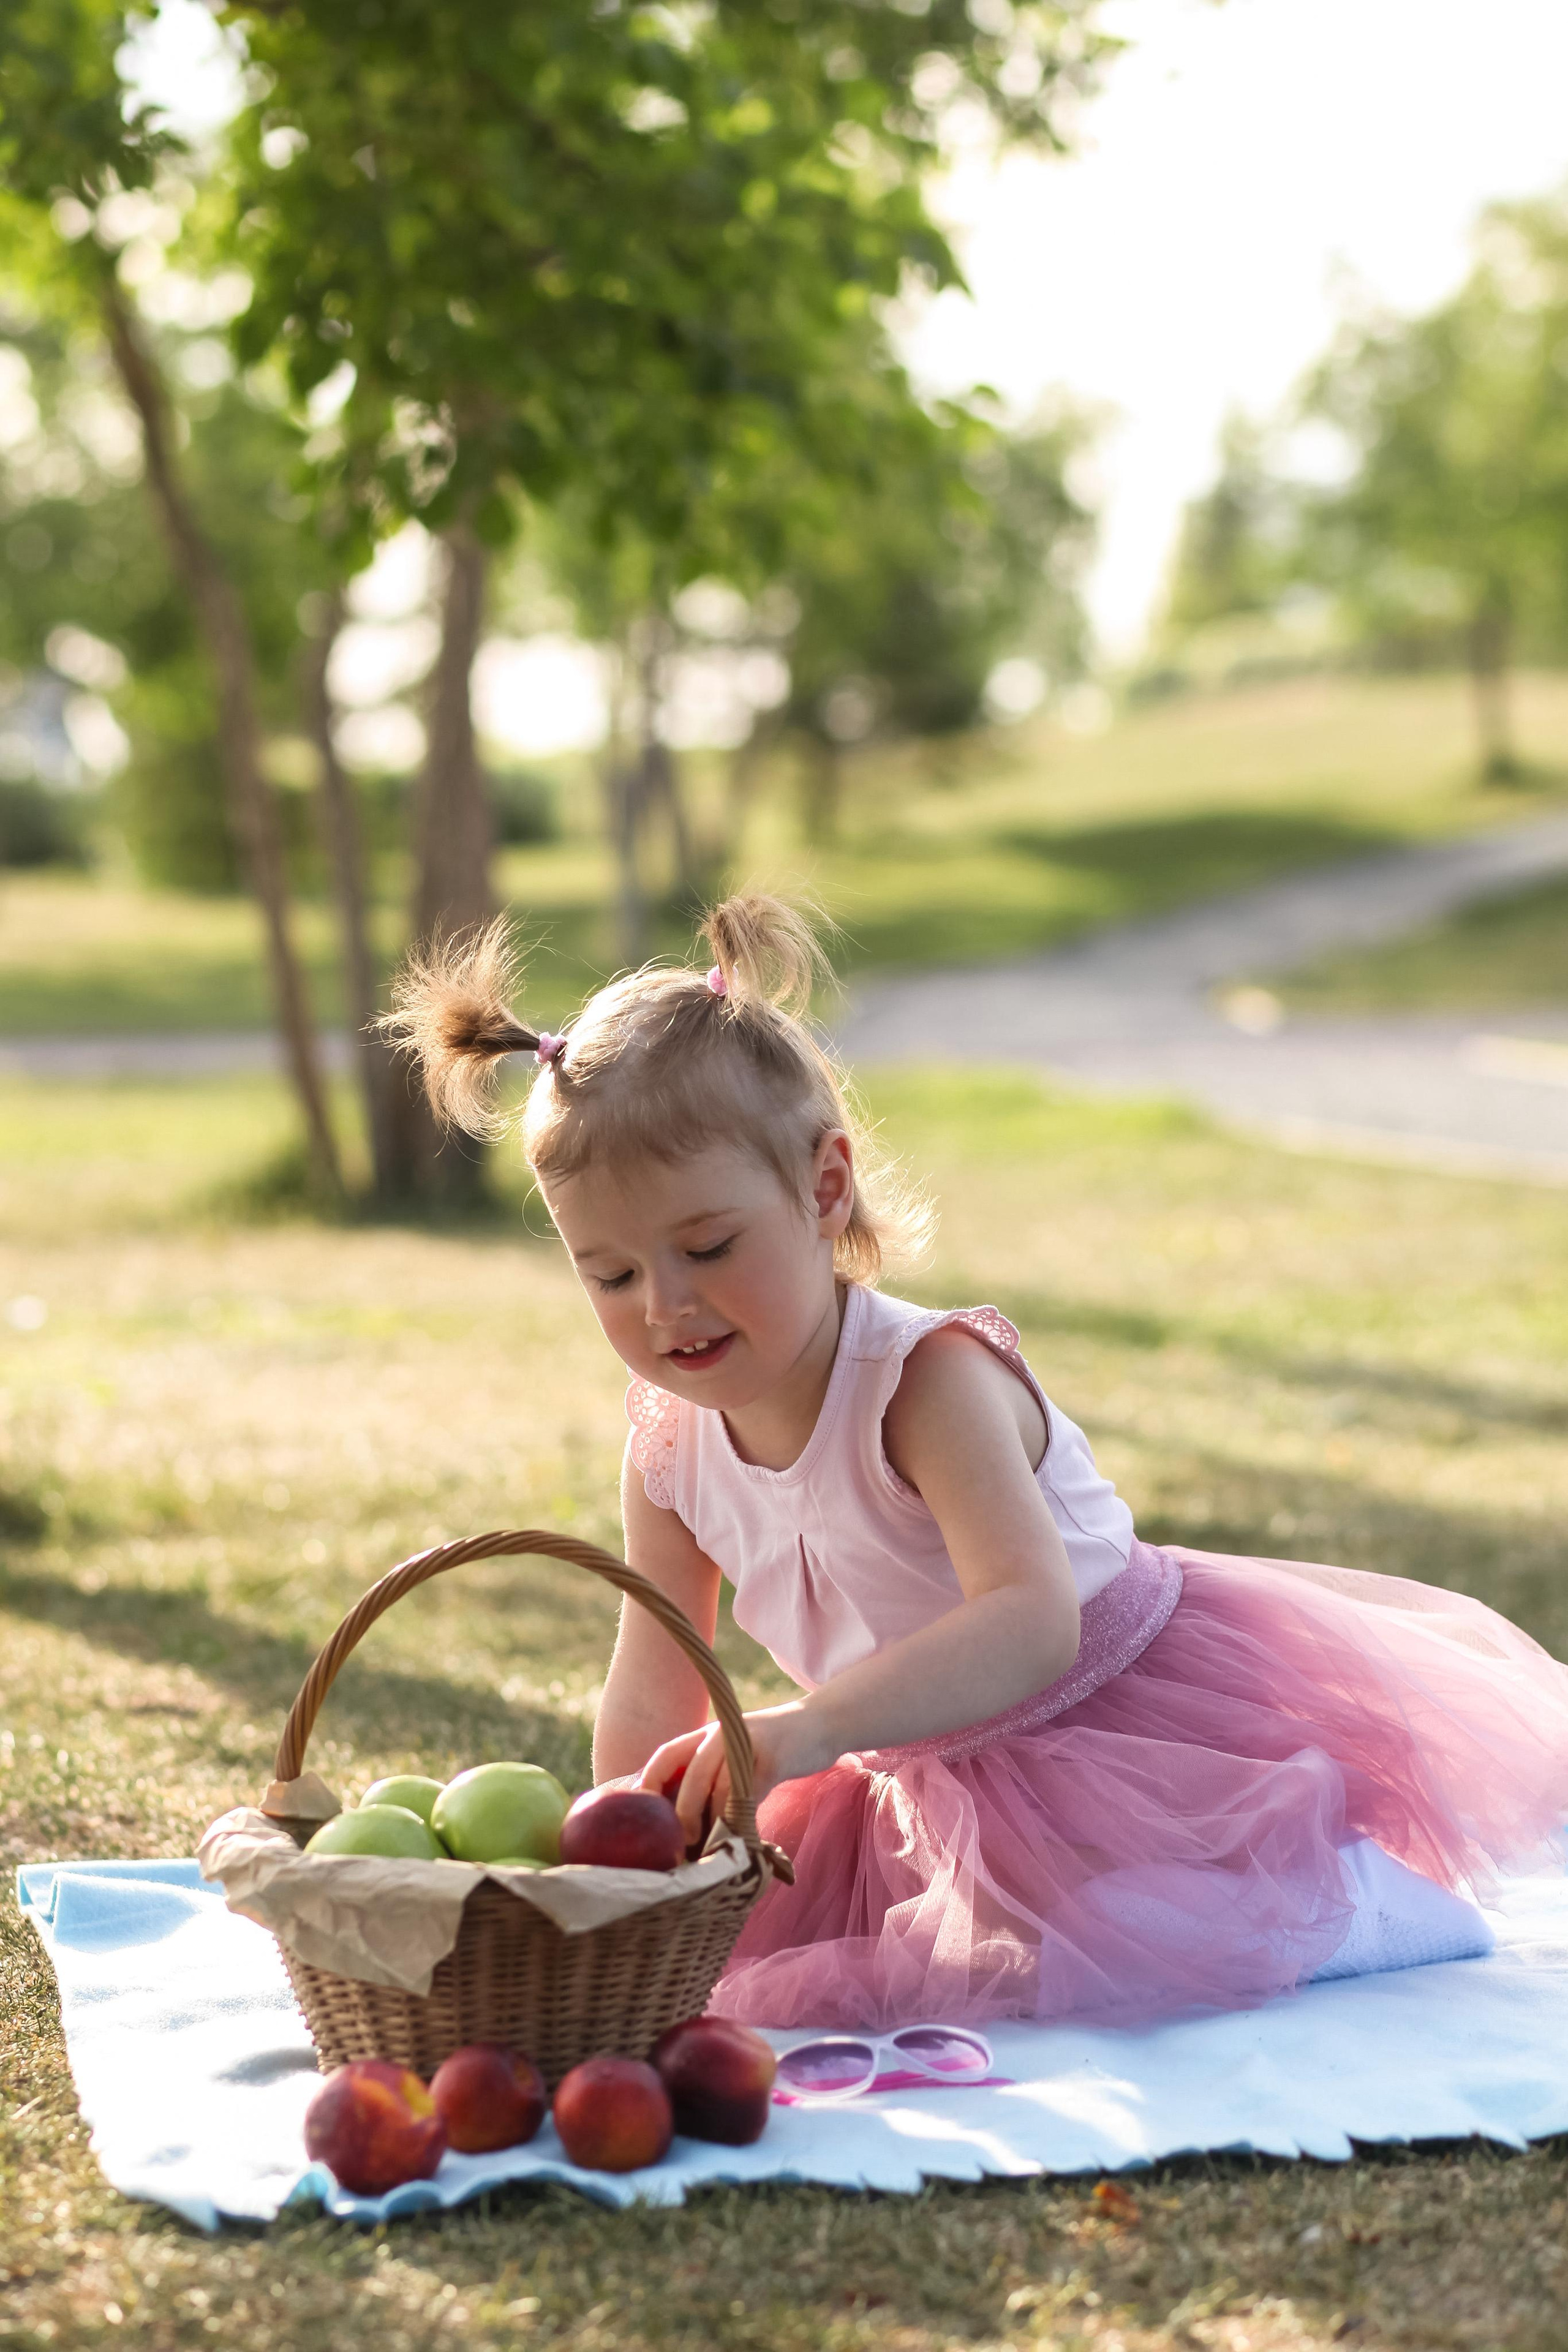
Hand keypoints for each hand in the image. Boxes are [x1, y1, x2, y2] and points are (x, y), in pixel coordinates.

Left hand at [640, 1701, 828, 1849]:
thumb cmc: (770, 1749)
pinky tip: (741, 1835)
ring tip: (711, 1844)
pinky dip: (742, 1818)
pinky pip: (751, 1793)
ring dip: (713, 1818)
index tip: (643, 1816)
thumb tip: (682, 1823)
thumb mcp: (735, 1753)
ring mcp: (749, 1744)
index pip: (667, 1754)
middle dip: (683, 1809)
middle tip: (682, 1840)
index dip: (649, 1783)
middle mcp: (723, 1734)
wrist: (819, 1723)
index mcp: (707, 1734)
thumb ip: (711, 1776)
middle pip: (692, 1771)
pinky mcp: (775, 1759)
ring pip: (721, 1783)